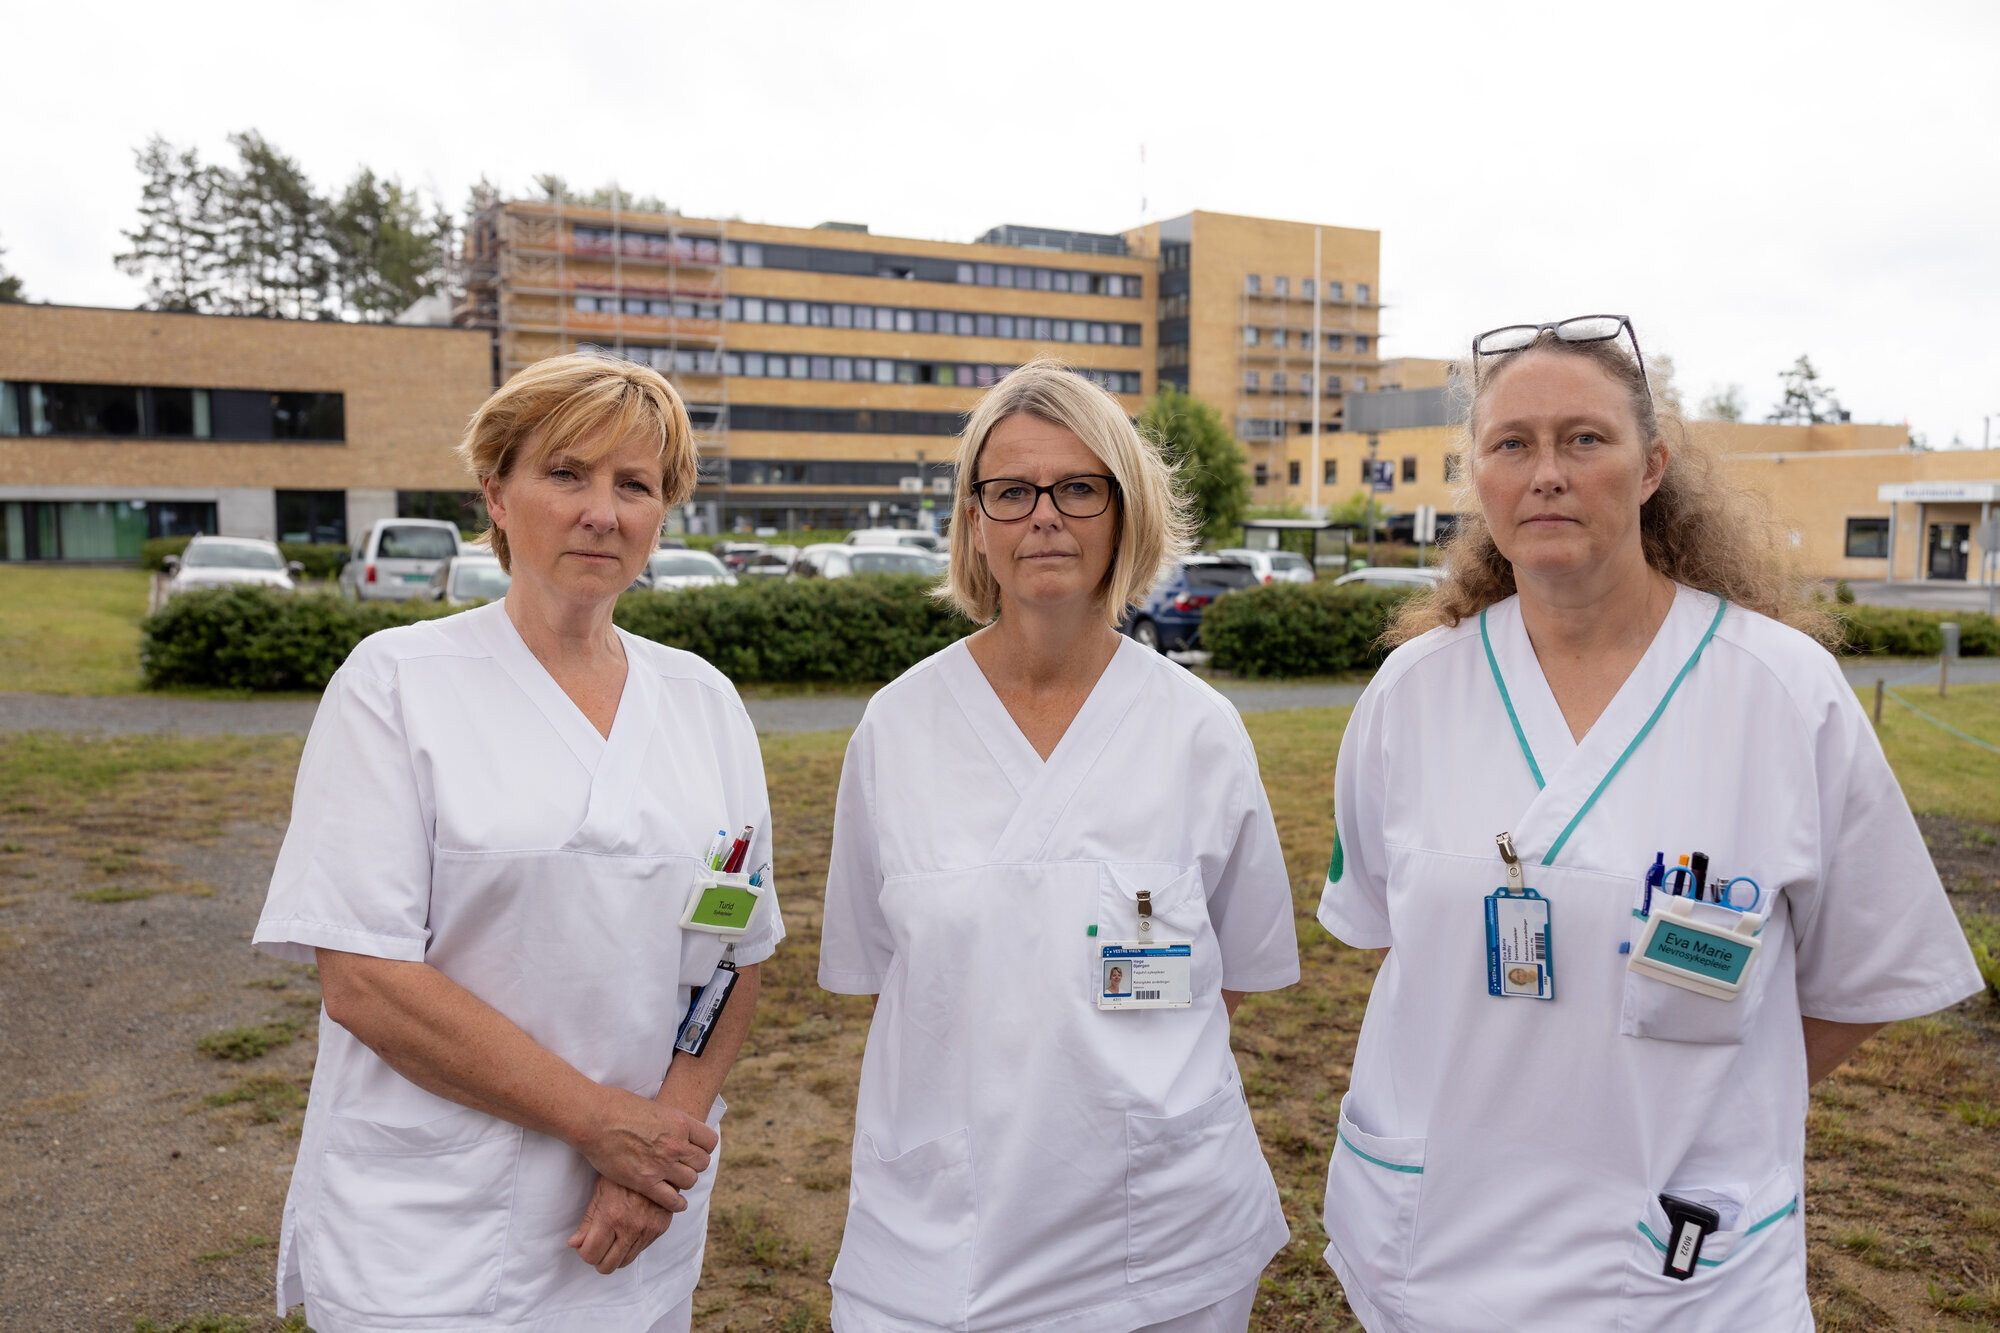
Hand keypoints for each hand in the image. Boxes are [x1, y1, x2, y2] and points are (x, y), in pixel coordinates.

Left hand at [568, 1174, 673, 1274]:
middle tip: (598, 1246)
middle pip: (608, 1265)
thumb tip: (574, 1244)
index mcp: (611, 1216)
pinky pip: (640, 1250)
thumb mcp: (600, 1191)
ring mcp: (647, 1229)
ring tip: (612, 1238)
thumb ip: (587, 1221)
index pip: (591, 1254)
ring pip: (625, 1262)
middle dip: (598, 1259)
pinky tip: (628, 1231)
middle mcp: (630, 1227)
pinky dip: (631, 1246)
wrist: (656, 1159)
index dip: (585, 1252)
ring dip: (615, 1255)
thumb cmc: (624, 1173)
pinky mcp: (660, 1228)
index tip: (586, 1244)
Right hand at [574, 1087, 719, 1212]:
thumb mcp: (656, 1108)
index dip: (703, 1147)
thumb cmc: (619, 1107)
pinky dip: (676, 1204)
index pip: (710, 1142)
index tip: (695, 1150)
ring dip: (684, 1182)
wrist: (595, 1119)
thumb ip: (671, 1122)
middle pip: (702, 1163)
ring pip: (690, 1181)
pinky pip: (671, 1200)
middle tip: (684, 1166)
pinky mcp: (645, 1182)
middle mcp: (676, 1145)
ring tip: (676, 1181)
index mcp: (681, 1123)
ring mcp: (662, 1165)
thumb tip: (677, 1130)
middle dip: (694, 1165)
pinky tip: (676, 1203)